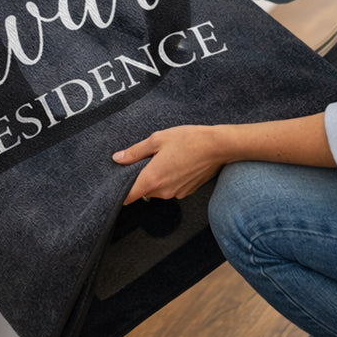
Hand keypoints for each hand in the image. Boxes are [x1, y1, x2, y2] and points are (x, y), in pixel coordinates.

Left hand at [115, 124, 234, 204]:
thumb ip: (136, 151)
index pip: (128, 197)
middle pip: (142, 191)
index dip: (120, 192)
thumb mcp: (158, 139)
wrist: (218, 147)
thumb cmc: (188, 140)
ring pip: (156, 190)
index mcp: (152, 178)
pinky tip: (176, 164)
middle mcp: (163, 191)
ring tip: (164, 159)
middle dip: (140, 179)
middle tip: (145, 160)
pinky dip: (168, 179)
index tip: (117, 184)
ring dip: (155, 178)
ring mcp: (176, 193)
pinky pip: (170, 189)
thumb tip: (117, 158)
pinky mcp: (186, 192)